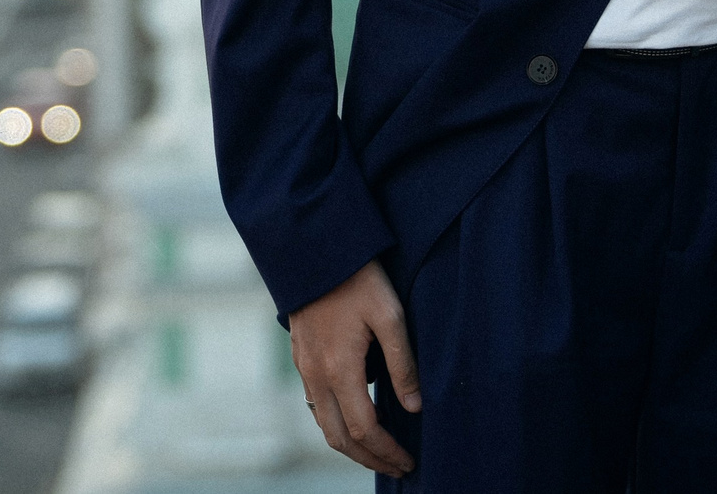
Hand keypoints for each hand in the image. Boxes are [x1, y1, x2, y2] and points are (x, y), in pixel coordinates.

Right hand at [289, 259, 420, 474]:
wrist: (314, 248)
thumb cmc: (357, 277)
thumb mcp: (390, 314)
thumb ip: (403, 363)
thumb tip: (416, 406)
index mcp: (339, 370)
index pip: (364, 429)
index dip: (387, 451)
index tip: (408, 460)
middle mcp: (315, 376)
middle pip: (338, 438)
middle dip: (368, 459)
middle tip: (397, 467)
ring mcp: (303, 367)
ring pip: (323, 424)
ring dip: (350, 445)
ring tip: (379, 450)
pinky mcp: (300, 357)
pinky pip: (315, 404)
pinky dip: (335, 423)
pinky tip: (354, 418)